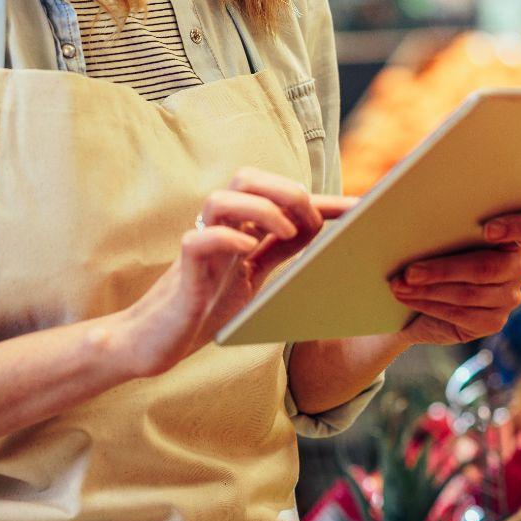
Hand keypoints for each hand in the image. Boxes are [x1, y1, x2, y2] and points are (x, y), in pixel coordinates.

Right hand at [118, 168, 352, 377]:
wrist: (157, 341)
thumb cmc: (206, 308)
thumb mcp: (254, 280)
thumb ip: (281, 254)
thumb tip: (328, 241)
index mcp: (240, 230)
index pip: (283, 202)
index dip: (324, 201)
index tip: (363, 208)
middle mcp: (219, 229)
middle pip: (247, 178)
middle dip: (285, 191)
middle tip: (312, 222)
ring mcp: (199, 246)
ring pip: (221, 199)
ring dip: (260, 209)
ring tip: (288, 233)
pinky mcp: (182, 271)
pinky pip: (199, 240)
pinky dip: (227, 239)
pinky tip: (248, 252)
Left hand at [388, 207, 520, 346]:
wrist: (418, 296)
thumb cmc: (429, 251)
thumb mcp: (435, 231)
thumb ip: (439, 219)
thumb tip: (408, 213)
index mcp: (514, 231)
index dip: (518, 226)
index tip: (488, 230)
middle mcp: (519, 265)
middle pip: (490, 267)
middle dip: (445, 269)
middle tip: (410, 271)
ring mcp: (510, 296)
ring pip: (469, 293)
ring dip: (428, 289)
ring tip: (399, 285)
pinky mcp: (494, 321)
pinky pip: (461, 313)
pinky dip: (430, 305)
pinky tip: (408, 298)